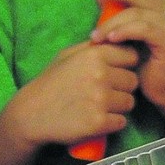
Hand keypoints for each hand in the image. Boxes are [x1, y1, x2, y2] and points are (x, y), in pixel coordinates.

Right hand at [7, 38, 138, 149]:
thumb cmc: (50, 83)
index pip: (131, 56)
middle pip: (133, 81)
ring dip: (118, 107)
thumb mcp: (67, 55)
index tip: (113, 73)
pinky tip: (95, 119)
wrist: (31, 114)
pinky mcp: (98, 122)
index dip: (124, 66)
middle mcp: (99, 75)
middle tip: (103, 93)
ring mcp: (100, 99)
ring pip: (129, 103)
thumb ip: (93, 48)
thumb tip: (117, 40)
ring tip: (98, 106)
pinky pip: (121, 122)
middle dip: (121, 87)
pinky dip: (111, 123)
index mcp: (94, 55)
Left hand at [83, 0, 164, 110]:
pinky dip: (123, 31)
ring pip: (134, 11)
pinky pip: (141, 28)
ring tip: (94, 37)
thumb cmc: (145, 60)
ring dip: (109, 23)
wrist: (164, 89)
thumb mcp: (128, 32)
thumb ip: (116, 12)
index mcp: (160, 3)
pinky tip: (109, 40)